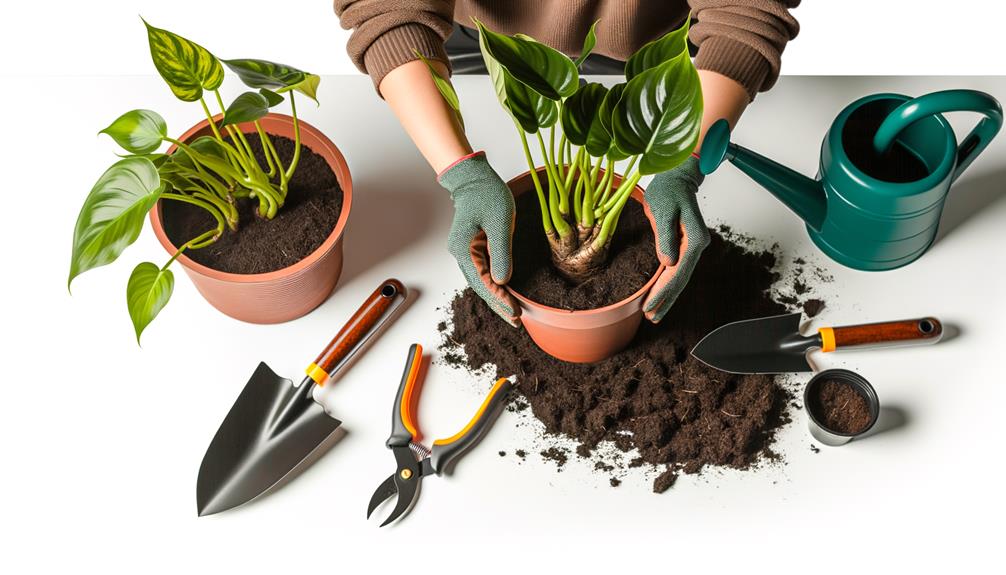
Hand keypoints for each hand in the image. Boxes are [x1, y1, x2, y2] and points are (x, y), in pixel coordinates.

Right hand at [437, 152, 519, 324]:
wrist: (473, 177)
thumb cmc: (486, 194)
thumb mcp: (499, 222)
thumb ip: (501, 253)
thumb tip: (503, 281)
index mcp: (464, 249)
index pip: (484, 282)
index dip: (500, 299)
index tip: (516, 313)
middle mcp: (460, 254)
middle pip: (480, 286)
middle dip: (498, 304)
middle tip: (516, 321)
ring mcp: (464, 251)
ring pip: (480, 281)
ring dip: (496, 297)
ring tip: (511, 312)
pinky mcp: (471, 247)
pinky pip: (482, 272)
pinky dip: (493, 285)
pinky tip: (502, 293)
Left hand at [642, 156, 710, 322]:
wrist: (679, 177)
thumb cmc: (669, 189)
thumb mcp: (663, 209)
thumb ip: (665, 236)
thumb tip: (667, 262)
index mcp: (694, 239)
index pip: (676, 273)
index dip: (662, 292)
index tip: (648, 307)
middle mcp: (698, 246)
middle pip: (681, 279)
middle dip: (665, 300)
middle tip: (651, 317)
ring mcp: (694, 247)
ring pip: (681, 278)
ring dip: (668, 297)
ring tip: (655, 314)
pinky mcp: (687, 246)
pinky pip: (678, 270)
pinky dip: (669, 285)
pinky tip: (662, 296)